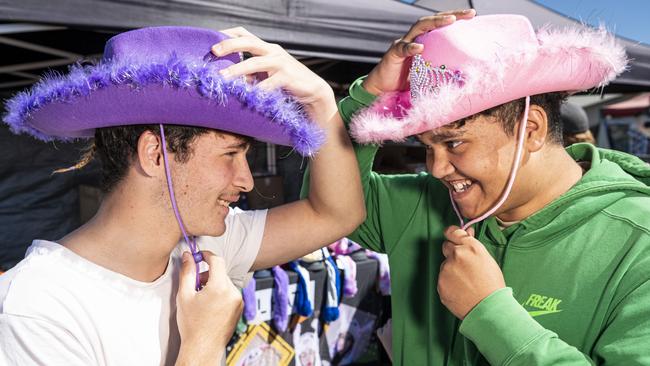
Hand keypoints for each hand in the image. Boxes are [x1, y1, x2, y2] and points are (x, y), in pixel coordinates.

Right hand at [176, 251, 242, 363]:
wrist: (203, 347)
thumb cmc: (192, 325)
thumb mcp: (184, 295)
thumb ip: (187, 272)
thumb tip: (188, 256)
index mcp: (219, 287)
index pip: (217, 260)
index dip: (207, 255)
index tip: (200, 256)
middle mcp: (232, 292)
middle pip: (220, 272)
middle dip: (207, 274)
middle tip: (195, 284)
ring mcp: (238, 300)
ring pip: (225, 282)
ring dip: (214, 284)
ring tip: (201, 298)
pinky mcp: (239, 308)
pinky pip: (230, 292)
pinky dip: (220, 293)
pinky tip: (210, 305)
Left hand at [212, 27, 336, 121]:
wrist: (313, 90)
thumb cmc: (287, 83)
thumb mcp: (267, 75)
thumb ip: (250, 74)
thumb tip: (229, 79)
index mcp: (266, 48)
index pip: (244, 34)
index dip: (227, 35)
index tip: (212, 41)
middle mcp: (273, 51)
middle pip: (248, 41)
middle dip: (229, 45)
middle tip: (214, 52)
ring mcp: (281, 62)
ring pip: (255, 62)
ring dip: (237, 70)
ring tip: (223, 78)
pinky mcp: (287, 76)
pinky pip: (268, 83)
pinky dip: (256, 89)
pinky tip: (247, 96)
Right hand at [362, 9, 475, 95]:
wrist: (382, 90)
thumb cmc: (405, 82)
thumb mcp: (427, 74)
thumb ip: (439, 70)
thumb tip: (463, 77)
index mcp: (422, 41)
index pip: (439, 26)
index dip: (455, 18)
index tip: (472, 16)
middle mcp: (413, 38)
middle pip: (431, 21)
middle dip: (450, 15)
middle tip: (468, 14)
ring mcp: (403, 44)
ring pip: (419, 28)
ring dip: (435, 23)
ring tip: (450, 21)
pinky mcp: (393, 54)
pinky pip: (402, 48)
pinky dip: (411, 47)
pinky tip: (420, 48)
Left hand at [438, 225, 504, 319]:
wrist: (489, 309)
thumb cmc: (492, 285)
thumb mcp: (488, 260)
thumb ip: (473, 245)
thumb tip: (466, 233)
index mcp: (471, 247)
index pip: (453, 232)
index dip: (452, 233)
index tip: (451, 234)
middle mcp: (457, 255)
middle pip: (446, 247)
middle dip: (452, 253)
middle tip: (464, 265)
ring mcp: (446, 270)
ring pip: (445, 265)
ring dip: (451, 270)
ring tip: (466, 283)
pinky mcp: (440, 283)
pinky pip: (443, 279)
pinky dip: (449, 283)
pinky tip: (461, 290)